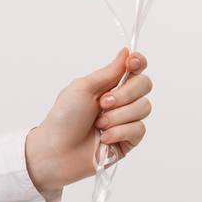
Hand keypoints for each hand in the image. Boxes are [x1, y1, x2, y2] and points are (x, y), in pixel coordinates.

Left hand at [24, 47, 152, 199]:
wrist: (56, 150)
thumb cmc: (64, 117)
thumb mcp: (83, 88)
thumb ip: (108, 72)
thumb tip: (125, 52)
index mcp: (109, 85)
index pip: (135, 68)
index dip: (138, 63)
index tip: (131, 64)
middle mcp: (121, 101)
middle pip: (144, 85)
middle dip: (125, 93)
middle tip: (103, 103)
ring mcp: (126, 121)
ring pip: (144, 107)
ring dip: (118, 116)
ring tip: (99, 124)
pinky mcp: (129, 141)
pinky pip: (139, 129)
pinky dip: (119, 132)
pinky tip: (103, 138)